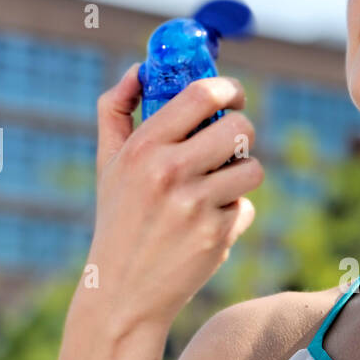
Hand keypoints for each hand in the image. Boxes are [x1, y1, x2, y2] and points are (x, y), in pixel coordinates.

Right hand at [88, 65, 263, 335]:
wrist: (123, 291)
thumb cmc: (118, 219)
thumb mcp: (107, 164)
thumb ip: (116, 110)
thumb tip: (141, 68)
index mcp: (144, 148)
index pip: (201, 95)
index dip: (229, 88)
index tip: (234, 95)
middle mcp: (170, 172)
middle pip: (239, 129)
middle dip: (241, 133)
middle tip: (230, 143)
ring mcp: (197, 205)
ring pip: (252, 168)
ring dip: (241, 174)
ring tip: (216, 187)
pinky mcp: (218, 234)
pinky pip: (245, 206)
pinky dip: (232, 213)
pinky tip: (205, 226)